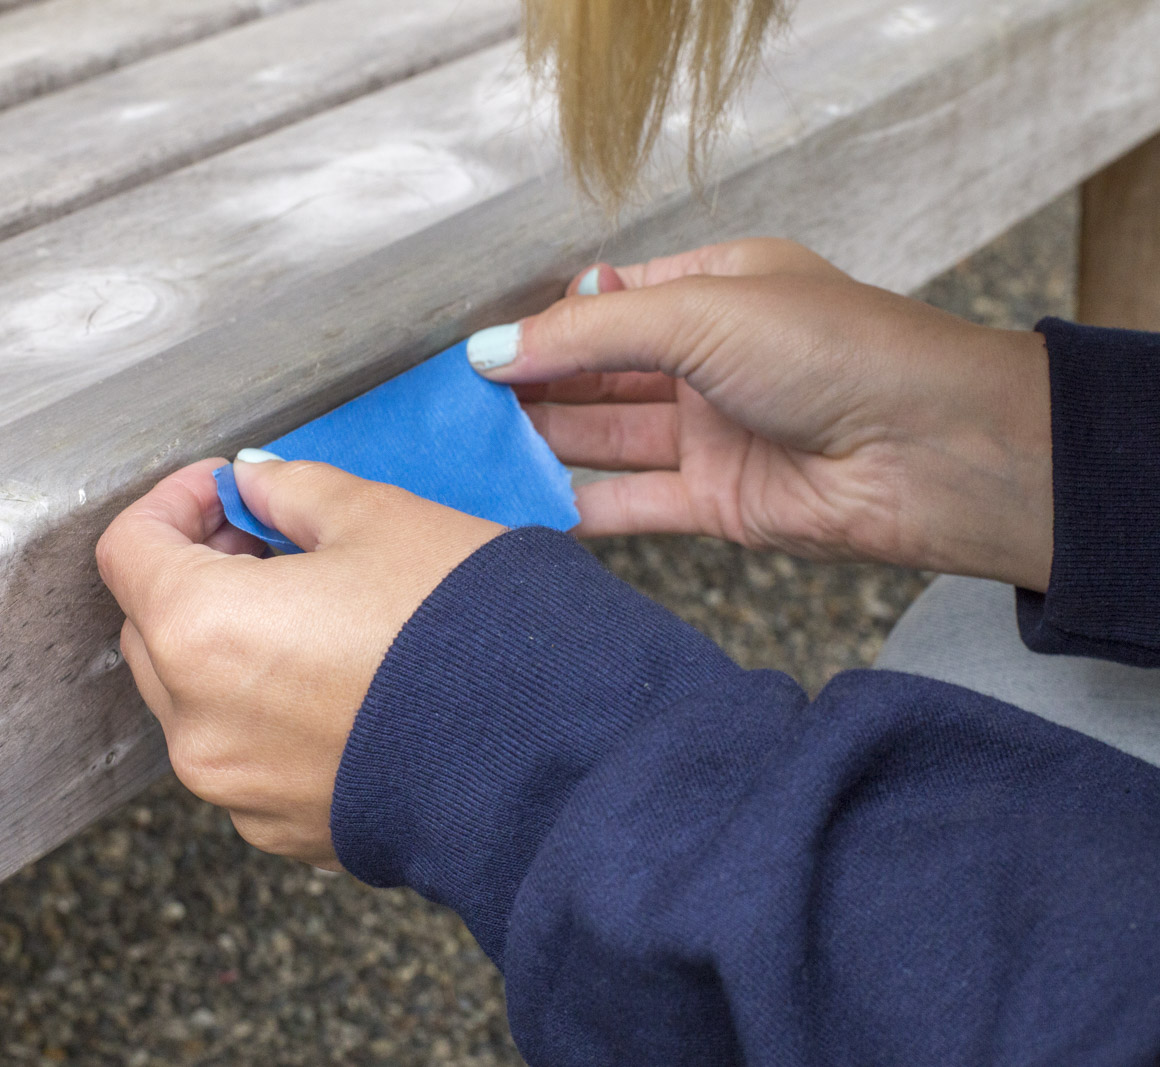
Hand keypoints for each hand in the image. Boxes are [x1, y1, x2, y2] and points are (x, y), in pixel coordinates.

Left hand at [96, 456, 500, 867]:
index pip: (128, 550)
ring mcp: (234, 787)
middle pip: (149, 626)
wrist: (549, 753)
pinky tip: (333, 677)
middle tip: (267, 537)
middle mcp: (196, 724)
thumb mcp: (378, 517)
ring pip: (191, 695)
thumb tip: (257, 484)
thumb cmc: (466, 629)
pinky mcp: (278, 828)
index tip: (223, 489)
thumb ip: (292, 490)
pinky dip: (262, 709)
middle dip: (195, 572)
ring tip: (310, 610)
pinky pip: (241, 752)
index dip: (171, 503)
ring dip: (225, 644)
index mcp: (200, 631)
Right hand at [471, 239, 1052, 590]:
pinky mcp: (719, 503)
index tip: (476, 349)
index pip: (606, 301)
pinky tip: (522, 508)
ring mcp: (714, 433)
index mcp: (715, 288)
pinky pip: (632, 505)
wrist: (933, 452)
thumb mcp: (699, 312)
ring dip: (543, 445)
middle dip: (532, 385)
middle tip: (455, 405)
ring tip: (469, 454)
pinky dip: (579, 509)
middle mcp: (711, 359)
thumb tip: (491, 350)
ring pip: (607, 438)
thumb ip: (588, 334)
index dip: (542, 323)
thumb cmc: (837, 352)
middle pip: (598, 372)